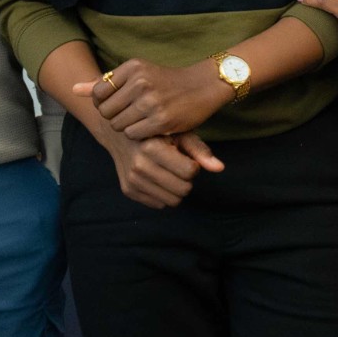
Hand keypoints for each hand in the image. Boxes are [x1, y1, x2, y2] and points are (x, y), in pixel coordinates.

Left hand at [79, 59, 230, 140]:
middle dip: (114, 117)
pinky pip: (134, 134)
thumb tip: (74, 89)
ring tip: (140, 121)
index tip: (116, 105)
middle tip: (129, 116)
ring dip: (126, 127)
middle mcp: (140, 82)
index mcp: (133, 67)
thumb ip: (104, 82)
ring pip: (119, 125)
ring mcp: (151, 101)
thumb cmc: (166, 82)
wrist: (203, 87)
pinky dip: (139, 134)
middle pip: (106, 112)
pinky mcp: (161, 120)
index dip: (103, 104)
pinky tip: (149, 127)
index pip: (98, 93)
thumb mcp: (137, 74)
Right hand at [101, 129, 224, 208]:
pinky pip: (159, 204)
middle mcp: (140, 165)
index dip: (193, 165)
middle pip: (183, 189)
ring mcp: (132, 180)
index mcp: (153, 148)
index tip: (186, 157)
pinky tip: (156, 178)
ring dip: (175, 189)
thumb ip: (199, 150)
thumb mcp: (178, 133)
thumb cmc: (156, 132)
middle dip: (186, 179)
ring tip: (168, 172)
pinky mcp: (128, 190)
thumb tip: (220, 168)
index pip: (190, 171)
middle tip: (178, 166)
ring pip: (172, 201)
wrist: (118, 134)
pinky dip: (162, 194)